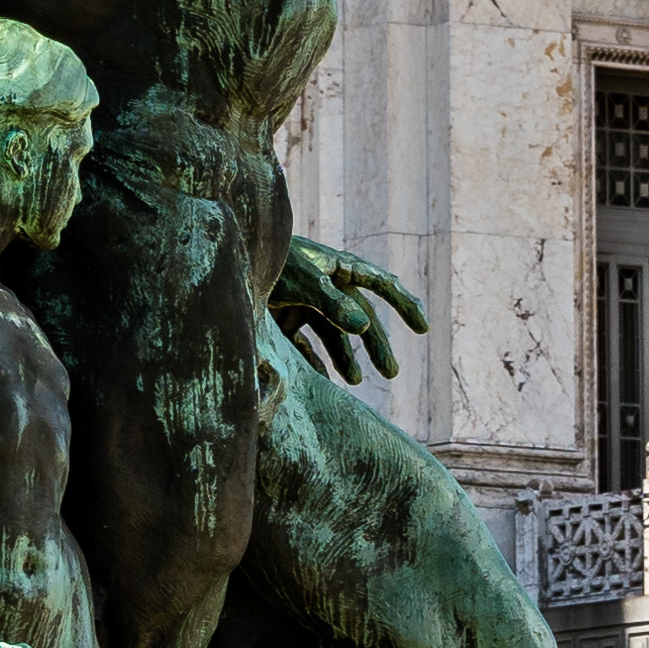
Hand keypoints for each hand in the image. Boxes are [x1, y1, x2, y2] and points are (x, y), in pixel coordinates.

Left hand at [269, 239, 423, 384]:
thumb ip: (334, 304)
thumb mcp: (304, 281)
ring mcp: (304, 302)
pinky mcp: (282, 318)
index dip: (404, 304)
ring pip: (333, 335)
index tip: (423, 327)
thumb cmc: (268, 264)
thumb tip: (365, 327)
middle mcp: (325, 285)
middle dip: (376, 345)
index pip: (381, 284)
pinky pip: (305, 346)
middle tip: (391, 374)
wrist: (225, 265)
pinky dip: (315, 363)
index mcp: (338, 268)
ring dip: (345, 358)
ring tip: (354, 382)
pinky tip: (323, 383)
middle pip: (360, 317)